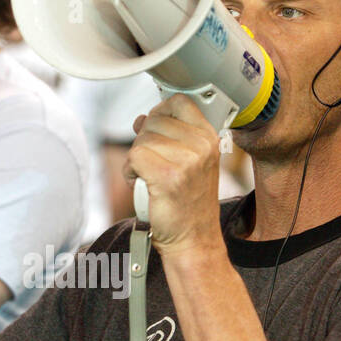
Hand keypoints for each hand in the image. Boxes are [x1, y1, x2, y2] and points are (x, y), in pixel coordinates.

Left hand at [123, 96, 222, 252]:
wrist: (193, 238)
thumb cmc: (188, 203)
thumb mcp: (189, 161)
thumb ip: (169, 136)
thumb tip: (142, 119)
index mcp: (209, 137)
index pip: (178, 102)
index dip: (160, 114)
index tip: (158, 133)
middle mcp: (201, 146)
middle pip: (153, 121)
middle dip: (145, 142)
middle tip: (155, 165)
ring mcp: (186, 161)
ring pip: (141, 140)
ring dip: (136, 159)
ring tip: (150, 177)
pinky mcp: (167, 176)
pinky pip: (134, 157)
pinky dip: (130, 172)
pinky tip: (141, 184)